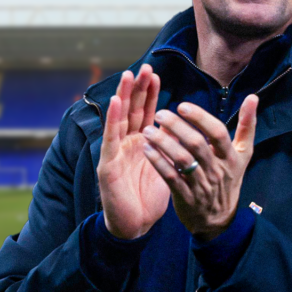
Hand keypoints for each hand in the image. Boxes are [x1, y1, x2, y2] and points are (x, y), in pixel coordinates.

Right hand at [97, 65, 169, 239]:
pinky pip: (110, 138)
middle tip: (144, 66)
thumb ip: (170, 146)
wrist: (135, 226)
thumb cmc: (149, 196)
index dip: (150, 93)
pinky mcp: (107, 165)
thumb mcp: (166, 166)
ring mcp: (115, 152)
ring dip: (123, 96)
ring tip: (128, 76)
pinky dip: (112, 118)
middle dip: (137, 88)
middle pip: (131, 110)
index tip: (156, 73)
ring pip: (119, 118)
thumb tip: (183, 126)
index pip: (145, 112)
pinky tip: (115, 102)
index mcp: (141, 142)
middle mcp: (126, 143)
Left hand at [141, 95, 257, 240]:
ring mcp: (201, 185)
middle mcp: (217, 170)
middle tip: (160, 113)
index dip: (200, 118)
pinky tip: (147, 149)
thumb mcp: (243, 154)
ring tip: (148, 129)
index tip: (182, 105)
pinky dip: (158, 162)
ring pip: (182, 160)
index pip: (217, 133)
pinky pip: (170, 177)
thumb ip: (247, 126)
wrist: (218, 220)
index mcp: (231, 157)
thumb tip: (253, 97)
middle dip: (177, 127)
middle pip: (197, 144)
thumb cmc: (229, 179)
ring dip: (163, 143)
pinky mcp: (185, 197)